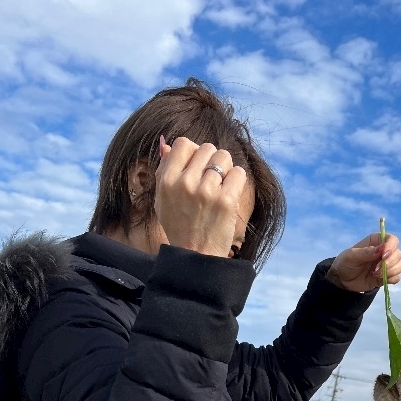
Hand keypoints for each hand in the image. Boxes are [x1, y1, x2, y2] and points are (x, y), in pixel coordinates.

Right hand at [154, 136, 247, 257]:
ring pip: (224, 157)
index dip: (193, 152)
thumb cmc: (179, 227)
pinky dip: (237, 181)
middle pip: (206, 148)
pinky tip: (230, 194)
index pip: (183, 143)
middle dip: (211, 161)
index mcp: (167, 181)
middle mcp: (185, 184)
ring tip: (220, 187)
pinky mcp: (226, 201)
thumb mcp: (162, 200)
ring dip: (226, 169)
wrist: (197, 256)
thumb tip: (166, 143)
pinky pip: (238, 173)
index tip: (197, 167)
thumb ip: (163, 171)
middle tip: (211, 181)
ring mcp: (206, 192)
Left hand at [326, 233, 400, 291]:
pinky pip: (397, 277)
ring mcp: (386, 264)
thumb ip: (366, 252)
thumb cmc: (345, 263)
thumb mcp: (351, 256)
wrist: (341, 280)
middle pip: (398, 254)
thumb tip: (381, 249)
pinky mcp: (386, 276)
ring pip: (400, 265)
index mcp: (376, 241)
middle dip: (389, 263)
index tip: (383, 255)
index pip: (392, 240)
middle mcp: (384, 251)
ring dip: (391, 271)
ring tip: (376, 275)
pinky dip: (391, 279)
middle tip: (375, 270)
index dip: (391, 247)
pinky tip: (379, 279)